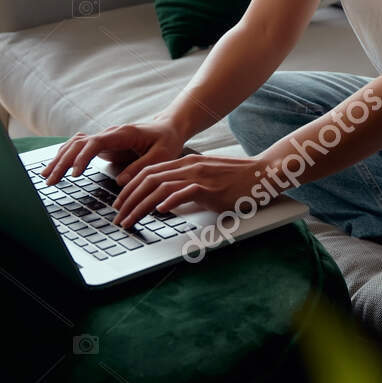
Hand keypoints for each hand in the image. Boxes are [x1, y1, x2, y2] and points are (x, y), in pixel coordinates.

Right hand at [42, 119, 187, 185]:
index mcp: (124, 134)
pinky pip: (79, 148)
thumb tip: (120, 182)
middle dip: (63, 162)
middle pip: (79, 144)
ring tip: (47, 177)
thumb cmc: (167, 140)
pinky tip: (56, 167)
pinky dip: (66, 156)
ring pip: (75, 145)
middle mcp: (110, 134)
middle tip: (51, 181)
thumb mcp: (162, 155)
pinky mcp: (103, 145)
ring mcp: (105, 139)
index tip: (75, 174)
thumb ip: (142, 167)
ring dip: (60, 159)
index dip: (83, 157)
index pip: (96, 143)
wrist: (168, 128)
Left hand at [110, 154, 269, 229]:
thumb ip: (186, 188)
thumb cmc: (237, 180)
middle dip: (128, 199)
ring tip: (130, 220)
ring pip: (160, 187)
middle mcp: (189, 166)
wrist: (263, 173)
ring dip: (140, 205)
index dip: (130, 188)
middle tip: (118, 216)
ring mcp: (199, 175)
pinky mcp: (211, 187)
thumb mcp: (207, 180)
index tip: (120, 204)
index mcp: (185, 162)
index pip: (148, 172)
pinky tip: (159, 211)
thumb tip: (165, 203)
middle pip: (148, 179)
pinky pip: (184, 192)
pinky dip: (169, 201)